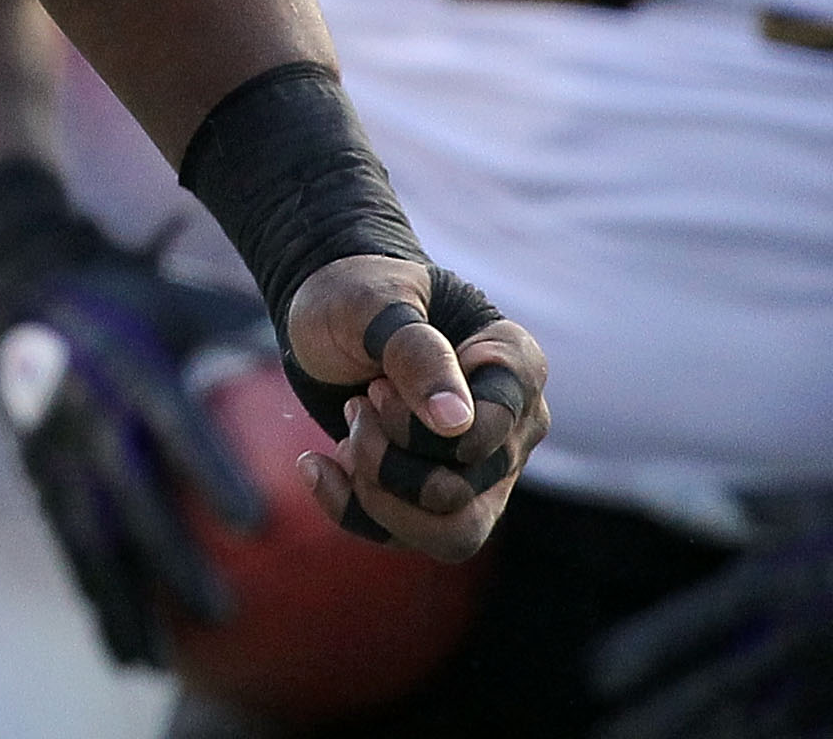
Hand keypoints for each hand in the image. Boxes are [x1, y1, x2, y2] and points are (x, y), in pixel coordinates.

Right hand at [0, 159, 271, 667]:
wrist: (20, 292)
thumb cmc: (132, 302)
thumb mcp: (184, 303)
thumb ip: (244, 338)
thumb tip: (328, 375)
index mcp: (129, 365)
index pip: (174, 422)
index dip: (210, 471)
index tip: (255, 524)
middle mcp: (86, 411)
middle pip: (128, 493)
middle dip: (170, 556)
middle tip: (221, 613)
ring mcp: (55, 449)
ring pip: (87, 533)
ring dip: (120, 599)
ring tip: (155, 662)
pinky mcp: (39, 476)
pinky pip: (68, 544)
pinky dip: (95, 598)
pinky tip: (125, 652)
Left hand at [280, 258, 545, 559]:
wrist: (327, 314)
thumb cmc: (356, 292)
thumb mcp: (372, 302)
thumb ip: (416, 352)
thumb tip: (457, 424)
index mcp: (516, 366)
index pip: (489, 433)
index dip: (417, 427)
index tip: (375, 387)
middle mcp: (514, 427)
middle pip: (463, 490)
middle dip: (386, 457)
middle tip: (357, 400)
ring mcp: (484, 470)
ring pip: (452, 535)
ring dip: (378, 493)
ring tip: (345, 436)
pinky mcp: (440, 499)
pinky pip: (408, 539)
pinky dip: (350, 509)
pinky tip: (315, 464)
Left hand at [588, 464, 832, 738]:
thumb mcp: (797, 501)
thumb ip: (722, 508)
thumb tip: (649, 491)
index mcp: (781, 579)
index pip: (696, 625)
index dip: (646, 651)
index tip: (599, 674)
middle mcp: (807, 635)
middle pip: (719, 688)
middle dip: (660, 716)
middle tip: (605, 734)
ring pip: (760, 725)